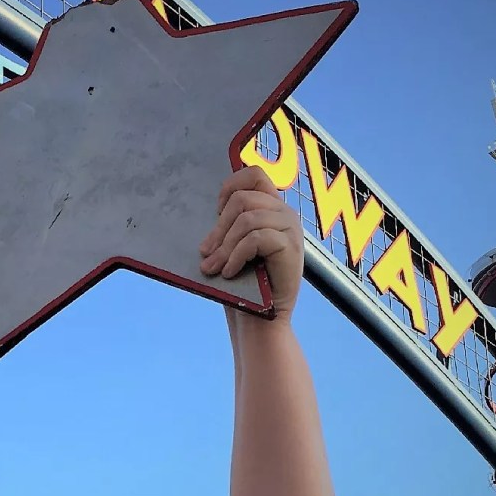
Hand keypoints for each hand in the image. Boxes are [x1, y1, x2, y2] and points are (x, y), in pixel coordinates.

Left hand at [198, 166, 302, 320]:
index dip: (231, 186)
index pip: (255, 175)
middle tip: (205, 253)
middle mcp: (285, 214)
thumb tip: (209, 209)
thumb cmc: (243, 285)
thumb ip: (229, 225)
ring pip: (247, 219)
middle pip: (243, 199)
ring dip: (224, 246)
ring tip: (212, 268)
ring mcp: (291, 229)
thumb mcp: (233, 248)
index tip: (216, 211)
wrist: (261, 320)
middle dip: (218, 227)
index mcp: (272, 209)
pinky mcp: (291, 247)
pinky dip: (236, 256)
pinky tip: (229, 272)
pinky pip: (255, 238)